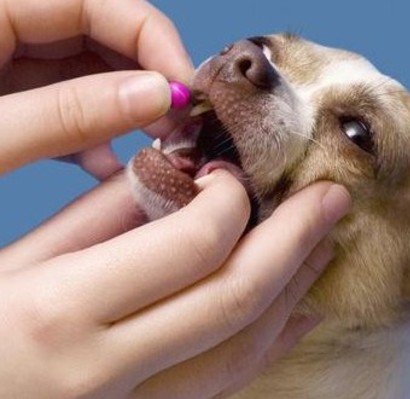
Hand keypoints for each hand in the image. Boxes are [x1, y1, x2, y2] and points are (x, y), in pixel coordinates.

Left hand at [0, 0, 193, 178]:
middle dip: (146, 79)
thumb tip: (158, 95)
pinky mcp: (8, 102)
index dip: (152, 40)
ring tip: (157, 148)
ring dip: (127, 112)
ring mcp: (5, 66)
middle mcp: (4, 28)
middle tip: (180, 124)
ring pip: (87, 74)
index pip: (93, 1)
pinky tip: (110, 167)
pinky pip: (64, 106)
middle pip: (98, 36)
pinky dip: (92, 137)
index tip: (187, 91)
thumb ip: (69, 114)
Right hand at [0, 171, 351, 398]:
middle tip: (332, 196)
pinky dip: (270, 339)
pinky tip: (299, 308)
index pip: (192, 245)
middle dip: (295, 239)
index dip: (231, 199)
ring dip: (293, 288)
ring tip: (324, 243)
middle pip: (236, 298)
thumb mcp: (12, 261)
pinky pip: (225, 380)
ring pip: (242, 349)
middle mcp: (104, 370)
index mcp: (60, 311)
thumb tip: (181, 172)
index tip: (234, 173)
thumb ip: (100, 215)